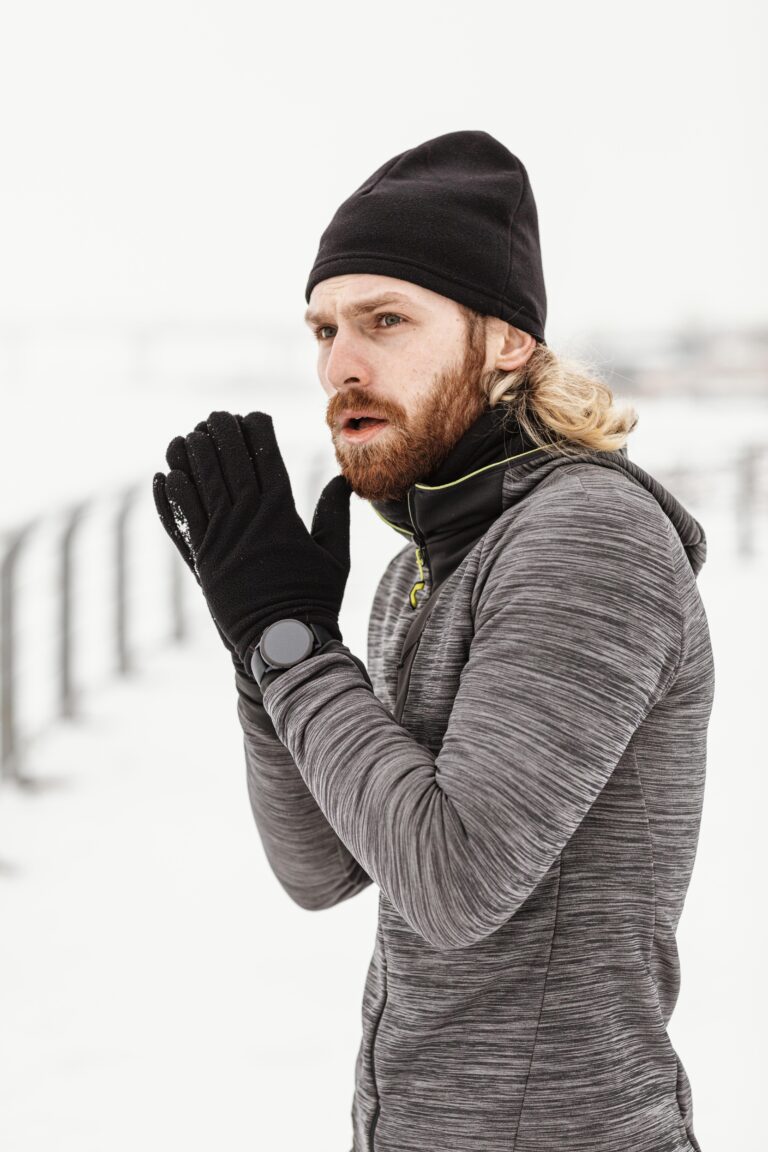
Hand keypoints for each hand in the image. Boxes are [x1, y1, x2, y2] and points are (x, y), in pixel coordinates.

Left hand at [152, 410, 352, 672]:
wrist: (284, 643)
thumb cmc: (314, 600)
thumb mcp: (336, 556)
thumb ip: (336, 515)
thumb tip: (340, 480)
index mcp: (280, 515)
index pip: (265, 457)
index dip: (257, 431)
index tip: (254, 416)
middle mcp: (245, 521)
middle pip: (227, 462)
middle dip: (220, 433)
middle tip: (216, 416)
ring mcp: (218, 540)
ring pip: (198, 485)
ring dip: (189, 456)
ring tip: (186, 436)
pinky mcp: (200, 561)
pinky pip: (178, 521)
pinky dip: (169, 497)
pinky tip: (164, 477)